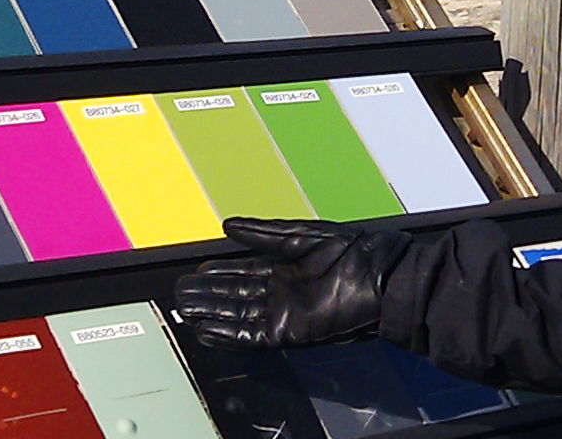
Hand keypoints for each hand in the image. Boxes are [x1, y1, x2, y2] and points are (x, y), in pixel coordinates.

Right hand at [172, 218, 411, 348]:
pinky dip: (229, 334)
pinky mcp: (291, 333)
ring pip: (239, 316)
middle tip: (179, 292)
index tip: (194, 272)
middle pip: (235, 296)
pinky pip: (253, 336)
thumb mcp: (302, 235)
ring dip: (211, 313)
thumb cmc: (354, 252)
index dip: (217, 274)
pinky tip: (208, 329)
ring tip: (185, 309)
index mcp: (286, 268)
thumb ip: (264, 233)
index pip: (242, 273)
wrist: (383, 279)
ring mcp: (285, 314)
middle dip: (207, 294)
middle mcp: (282, 293)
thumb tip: (228, 225)